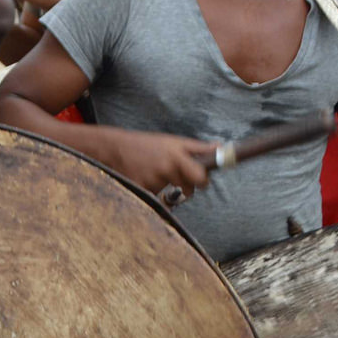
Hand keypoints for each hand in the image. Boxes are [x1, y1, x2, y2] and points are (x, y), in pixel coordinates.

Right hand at [97, 128, 216, 197]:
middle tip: (176, 175)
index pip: (200, 178)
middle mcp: (166, 169)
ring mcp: (153, 180)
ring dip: (166, 187)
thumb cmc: (148, 143)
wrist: (116, 147)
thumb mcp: (174, 141)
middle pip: (189, 190)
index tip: (201, 181)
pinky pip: (156, 196)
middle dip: (187, 186)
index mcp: (177, 156)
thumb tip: (222, 147)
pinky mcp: (142, 189)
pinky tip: (146, 177)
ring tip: (155, 171)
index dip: (203, 182)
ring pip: (171, 193)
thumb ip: (199, 148)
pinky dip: (154, 191)